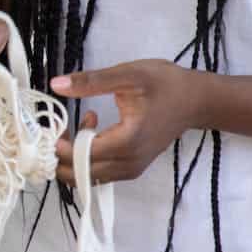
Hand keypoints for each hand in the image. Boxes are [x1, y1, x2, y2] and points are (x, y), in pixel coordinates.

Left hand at [50, 59, 200, 187]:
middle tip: (60, 124)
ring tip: (80, 122)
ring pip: (87, 177)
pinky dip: (87, 157)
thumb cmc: (165, 84)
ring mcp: (131, 169)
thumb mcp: (128, 74)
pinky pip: (99, 172)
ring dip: (73, 156)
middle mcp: (128, 163)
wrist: (196, 100)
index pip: (79, 156)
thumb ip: (91, 81)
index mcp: (127, 143)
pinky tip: (92, 129)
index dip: (59, 142)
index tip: (55, 121)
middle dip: (61, 154)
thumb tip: (56, 85)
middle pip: (79, 174)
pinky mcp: (132, 168)